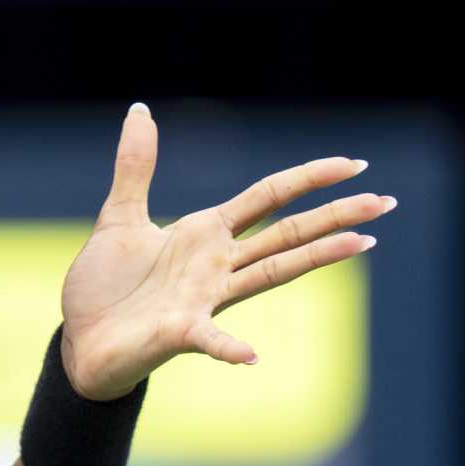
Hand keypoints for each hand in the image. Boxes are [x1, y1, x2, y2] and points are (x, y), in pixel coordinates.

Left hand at [57, 103, 395, 400]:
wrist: (78, 341)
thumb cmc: (105, 286)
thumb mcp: (118, 217)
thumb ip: (135, 167)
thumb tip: (140, 110)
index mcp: (204, 234)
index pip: (269, 198)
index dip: (308, 178)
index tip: (353, 163)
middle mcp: (216, 266)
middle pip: (287, 234)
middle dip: (335, 216)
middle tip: (386, 200)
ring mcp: (203, 301)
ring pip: (270, 273)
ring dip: (315, 258)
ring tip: (362, 243)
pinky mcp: (178, 333)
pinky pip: (209, 340)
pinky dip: (229, 348)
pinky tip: (253, 356)